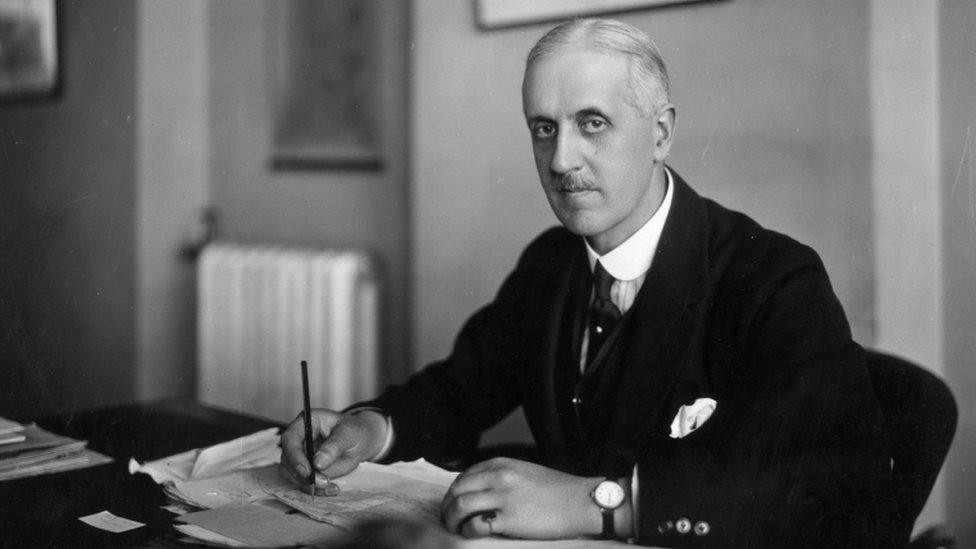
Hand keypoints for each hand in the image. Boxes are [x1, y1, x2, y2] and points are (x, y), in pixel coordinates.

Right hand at [278, 408, 386, 488]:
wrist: (360, 443)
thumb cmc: (354, 432)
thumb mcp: (349, 435)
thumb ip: (334, 446)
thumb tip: (317, 462)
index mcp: (306, 422)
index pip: (290, 438)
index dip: (294, 456)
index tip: (307, 471)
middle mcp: (299, 438)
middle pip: (287, 459)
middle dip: (302, 474)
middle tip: (322, 482)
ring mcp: (300, 455)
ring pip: (291, 473)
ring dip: (307, 484)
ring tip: (329, 486)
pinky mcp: (305, 469)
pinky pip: (302, 482)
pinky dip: (315, 489)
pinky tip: (331, 489)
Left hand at [440, 458, 604, 538]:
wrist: (580, 502)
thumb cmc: (556, 489)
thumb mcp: (524, 471)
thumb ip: (500, 476)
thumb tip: (478, 489)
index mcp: (501, 465)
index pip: (463, 476)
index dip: (453, 492)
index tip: (452, 503)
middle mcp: (498, 477)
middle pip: (456, 490)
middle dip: (446, 507)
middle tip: (447, 518)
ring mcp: (503, 498)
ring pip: (460, 506)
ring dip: (451, 519)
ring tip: (454, 528)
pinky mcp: (509, 520)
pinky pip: (476, 526)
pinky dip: (468, 531)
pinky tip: (471, 534)